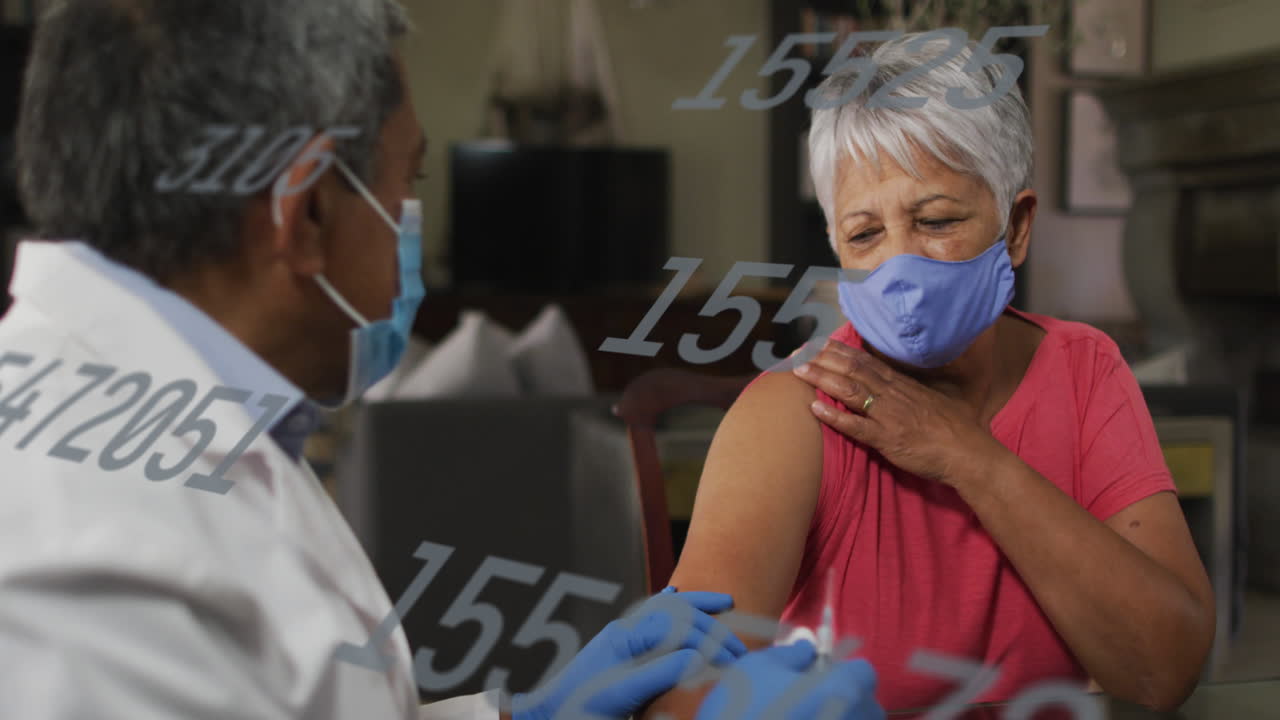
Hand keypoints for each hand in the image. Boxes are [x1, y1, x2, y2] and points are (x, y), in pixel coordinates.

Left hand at [513, 588, 746, 719]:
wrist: (549, 717)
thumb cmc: (581, 711)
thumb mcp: (623, 696)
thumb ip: (660, 672)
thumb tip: (698, 657)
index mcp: (626, 639)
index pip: (680, 628)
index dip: (712, 643)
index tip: (737, 662)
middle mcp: (624, 632)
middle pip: (677, 616)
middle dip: (712, 629)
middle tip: (740, 651)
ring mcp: (621, 638)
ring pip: (664, 609)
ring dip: (695, 606)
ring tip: (723, 602)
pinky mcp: (619, 649)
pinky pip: (648, 617)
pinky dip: (666, 604)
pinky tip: (674, 594)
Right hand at [695, 640, 883, 719]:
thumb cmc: (741, 714)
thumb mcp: (755, 670)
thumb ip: (788, 654)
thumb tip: (807, 649)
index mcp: (841, 689)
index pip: (863, 672)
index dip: (841, 670)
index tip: (819, 676)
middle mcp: (855, 718)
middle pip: (866, 703)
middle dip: (844, 697)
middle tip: (808, 699)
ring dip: (837, 717)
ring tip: (800, 717)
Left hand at [793, 340, 1005, 485]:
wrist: (970, 454)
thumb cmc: (957, 431)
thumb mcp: (934, 403)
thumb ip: (914, 394)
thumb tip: (901, 389)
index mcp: (904, 386)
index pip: (868, 363)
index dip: (842, 352)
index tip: (822, 344)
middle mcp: (894, 396)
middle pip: (854, 371)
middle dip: (825, 360)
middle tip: (801, 351)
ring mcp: (890, 416)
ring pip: (851, 391)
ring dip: (823, 380)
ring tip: (799, 371)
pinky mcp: (888, 439)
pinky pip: (856, 426)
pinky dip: (834, 416)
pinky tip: (814, 408)